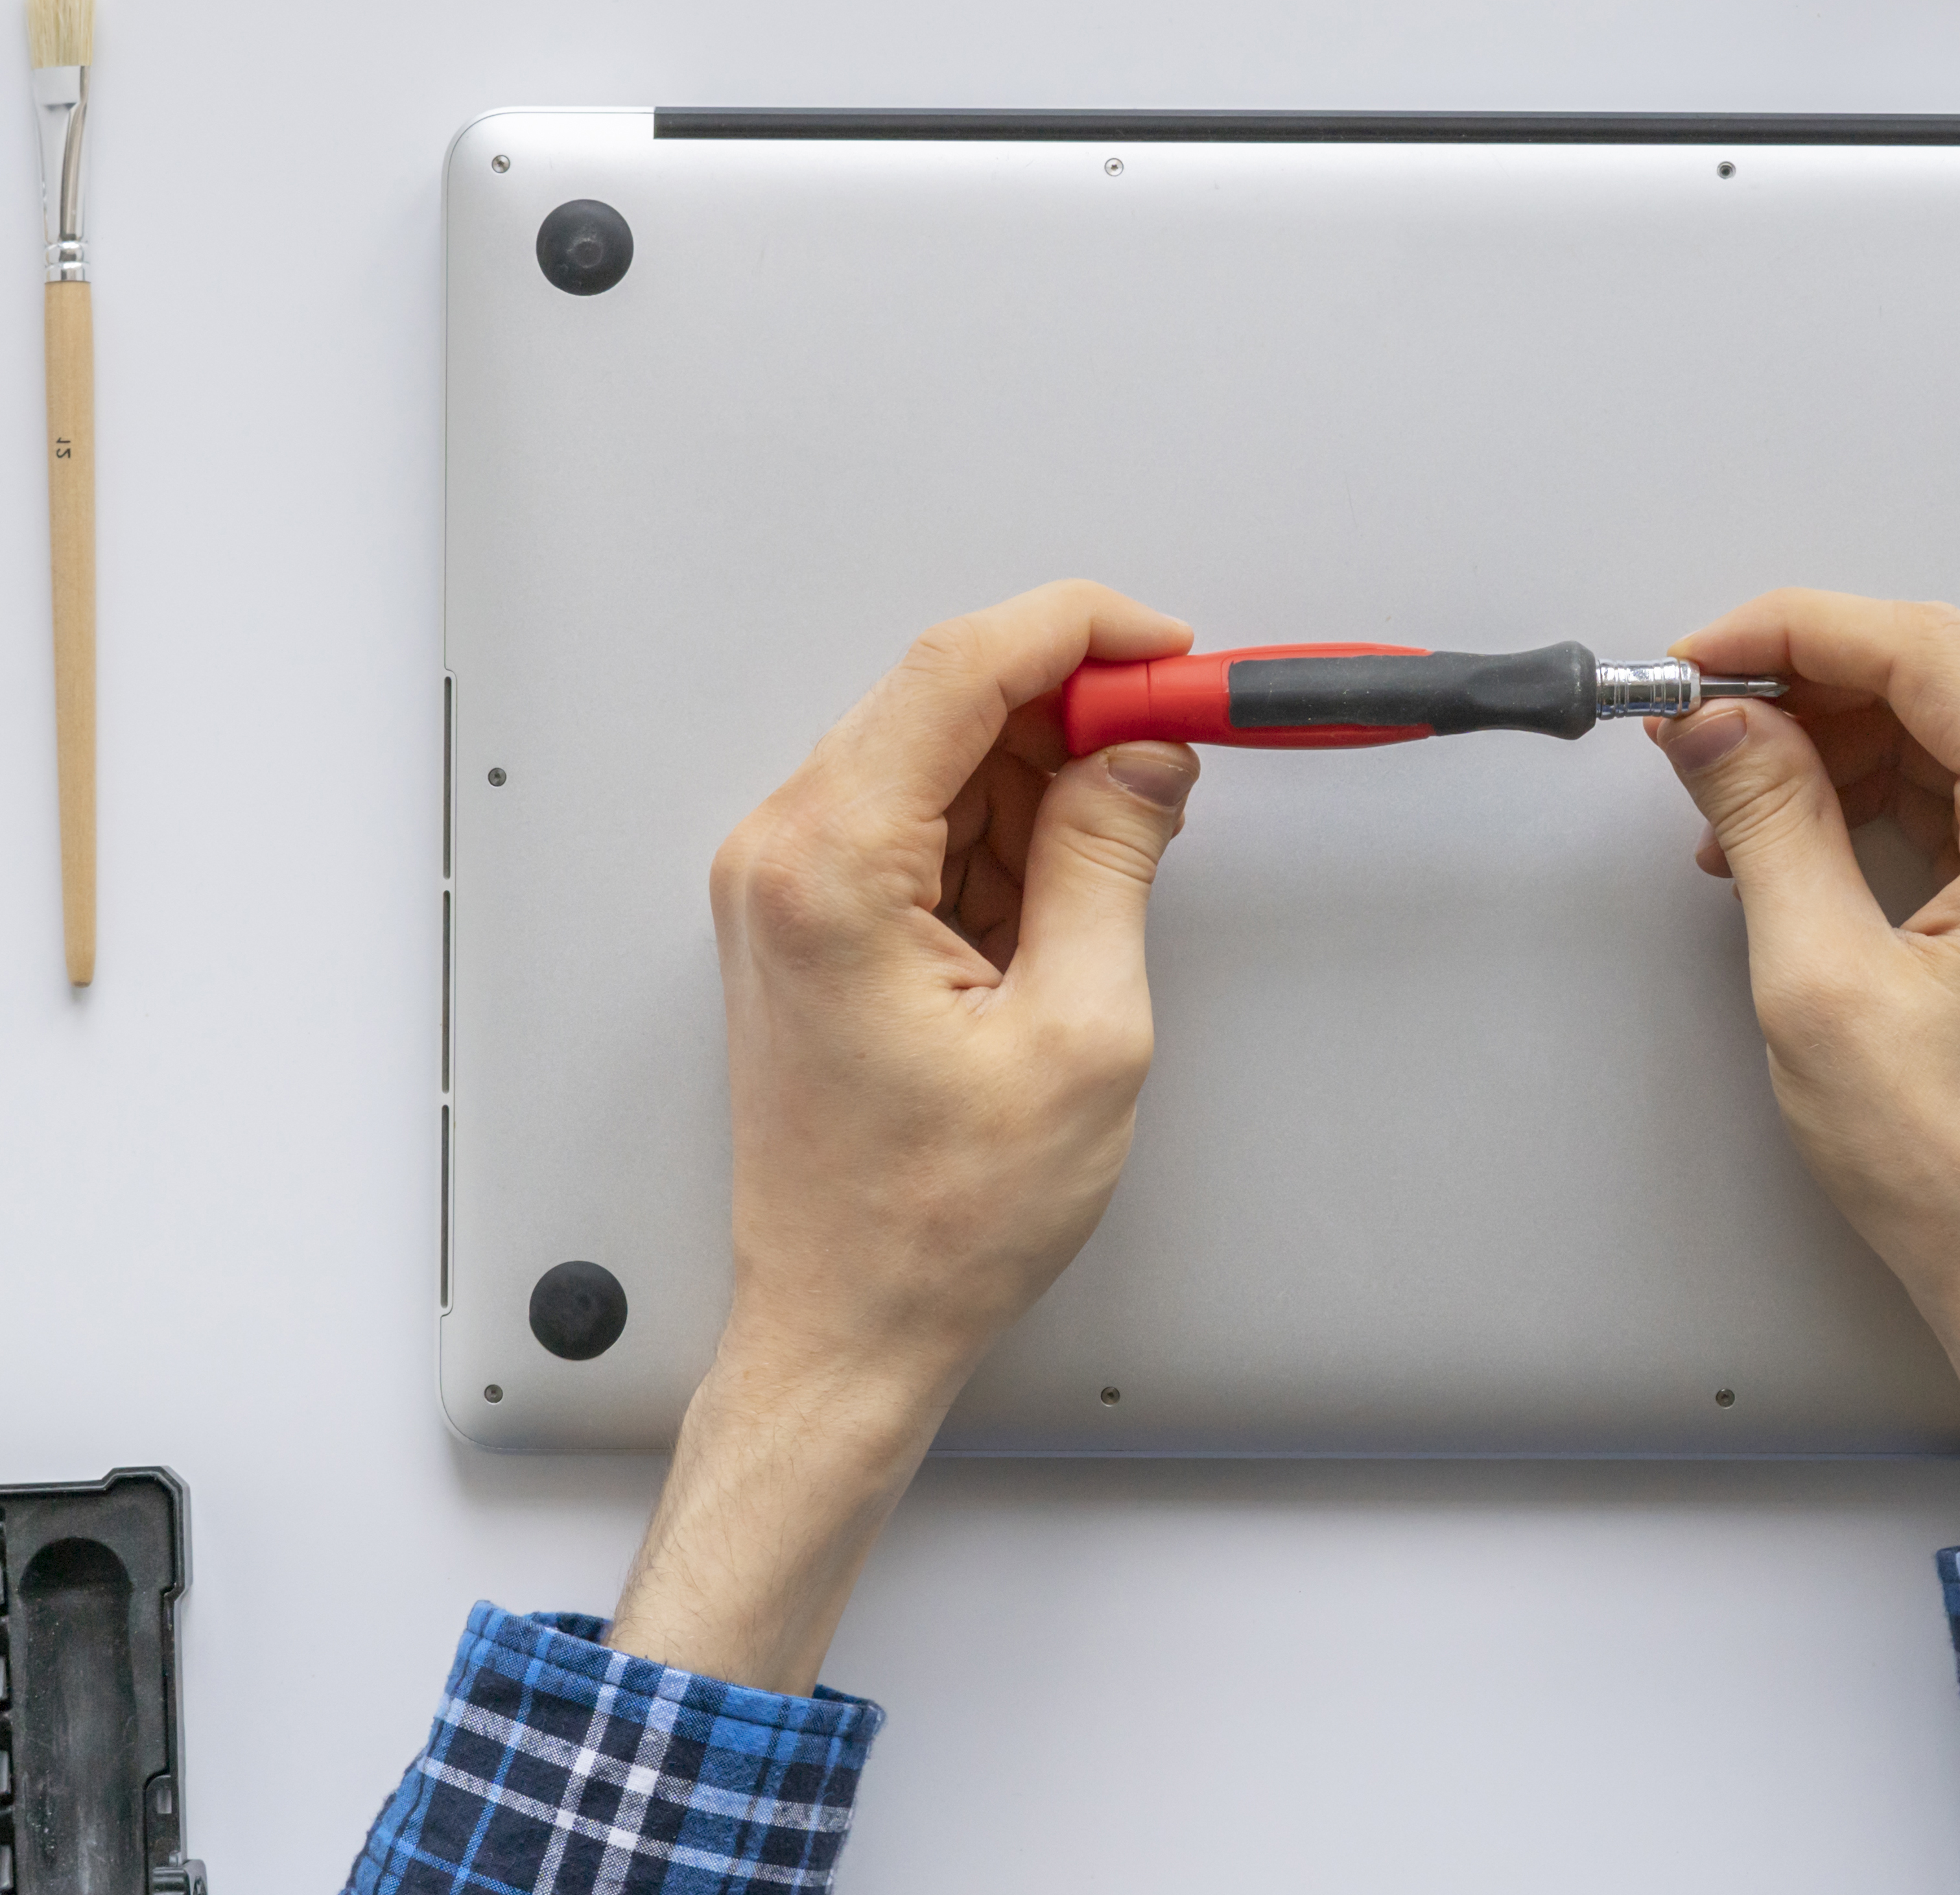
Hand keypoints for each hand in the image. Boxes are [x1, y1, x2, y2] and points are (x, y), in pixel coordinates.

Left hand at [611, 582, 1202, 1687]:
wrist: (843, 1326)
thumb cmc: (934, 1223)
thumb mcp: (1079, 1032)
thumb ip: (1111, 861)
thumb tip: (1142, 755)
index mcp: (830, 869)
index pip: (957, 668)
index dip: (1080, 632)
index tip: (1172, 654)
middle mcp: (783, 856)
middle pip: (944, 700)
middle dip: (1075, 713)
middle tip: (1176, 757)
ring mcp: (785, 884)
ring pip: (938, 757)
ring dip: (1042, 783)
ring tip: (1117, 875)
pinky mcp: (808, 917)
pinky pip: (917, 820)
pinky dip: (1002, 834)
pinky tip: (1058, 905)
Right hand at [1650, 591, 1959, 1548]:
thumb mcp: (1824, 983)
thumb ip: (1769, 821)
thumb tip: (1720, 724)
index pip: (1922, 651)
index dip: (1789, 633)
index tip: (1696, 660)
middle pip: (1942, 671)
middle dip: (1804, 680)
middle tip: (1698, 718)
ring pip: (1951, 723)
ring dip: (1834, 738)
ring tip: (1730, 795)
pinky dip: (1875, 788)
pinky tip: (1792, 830)